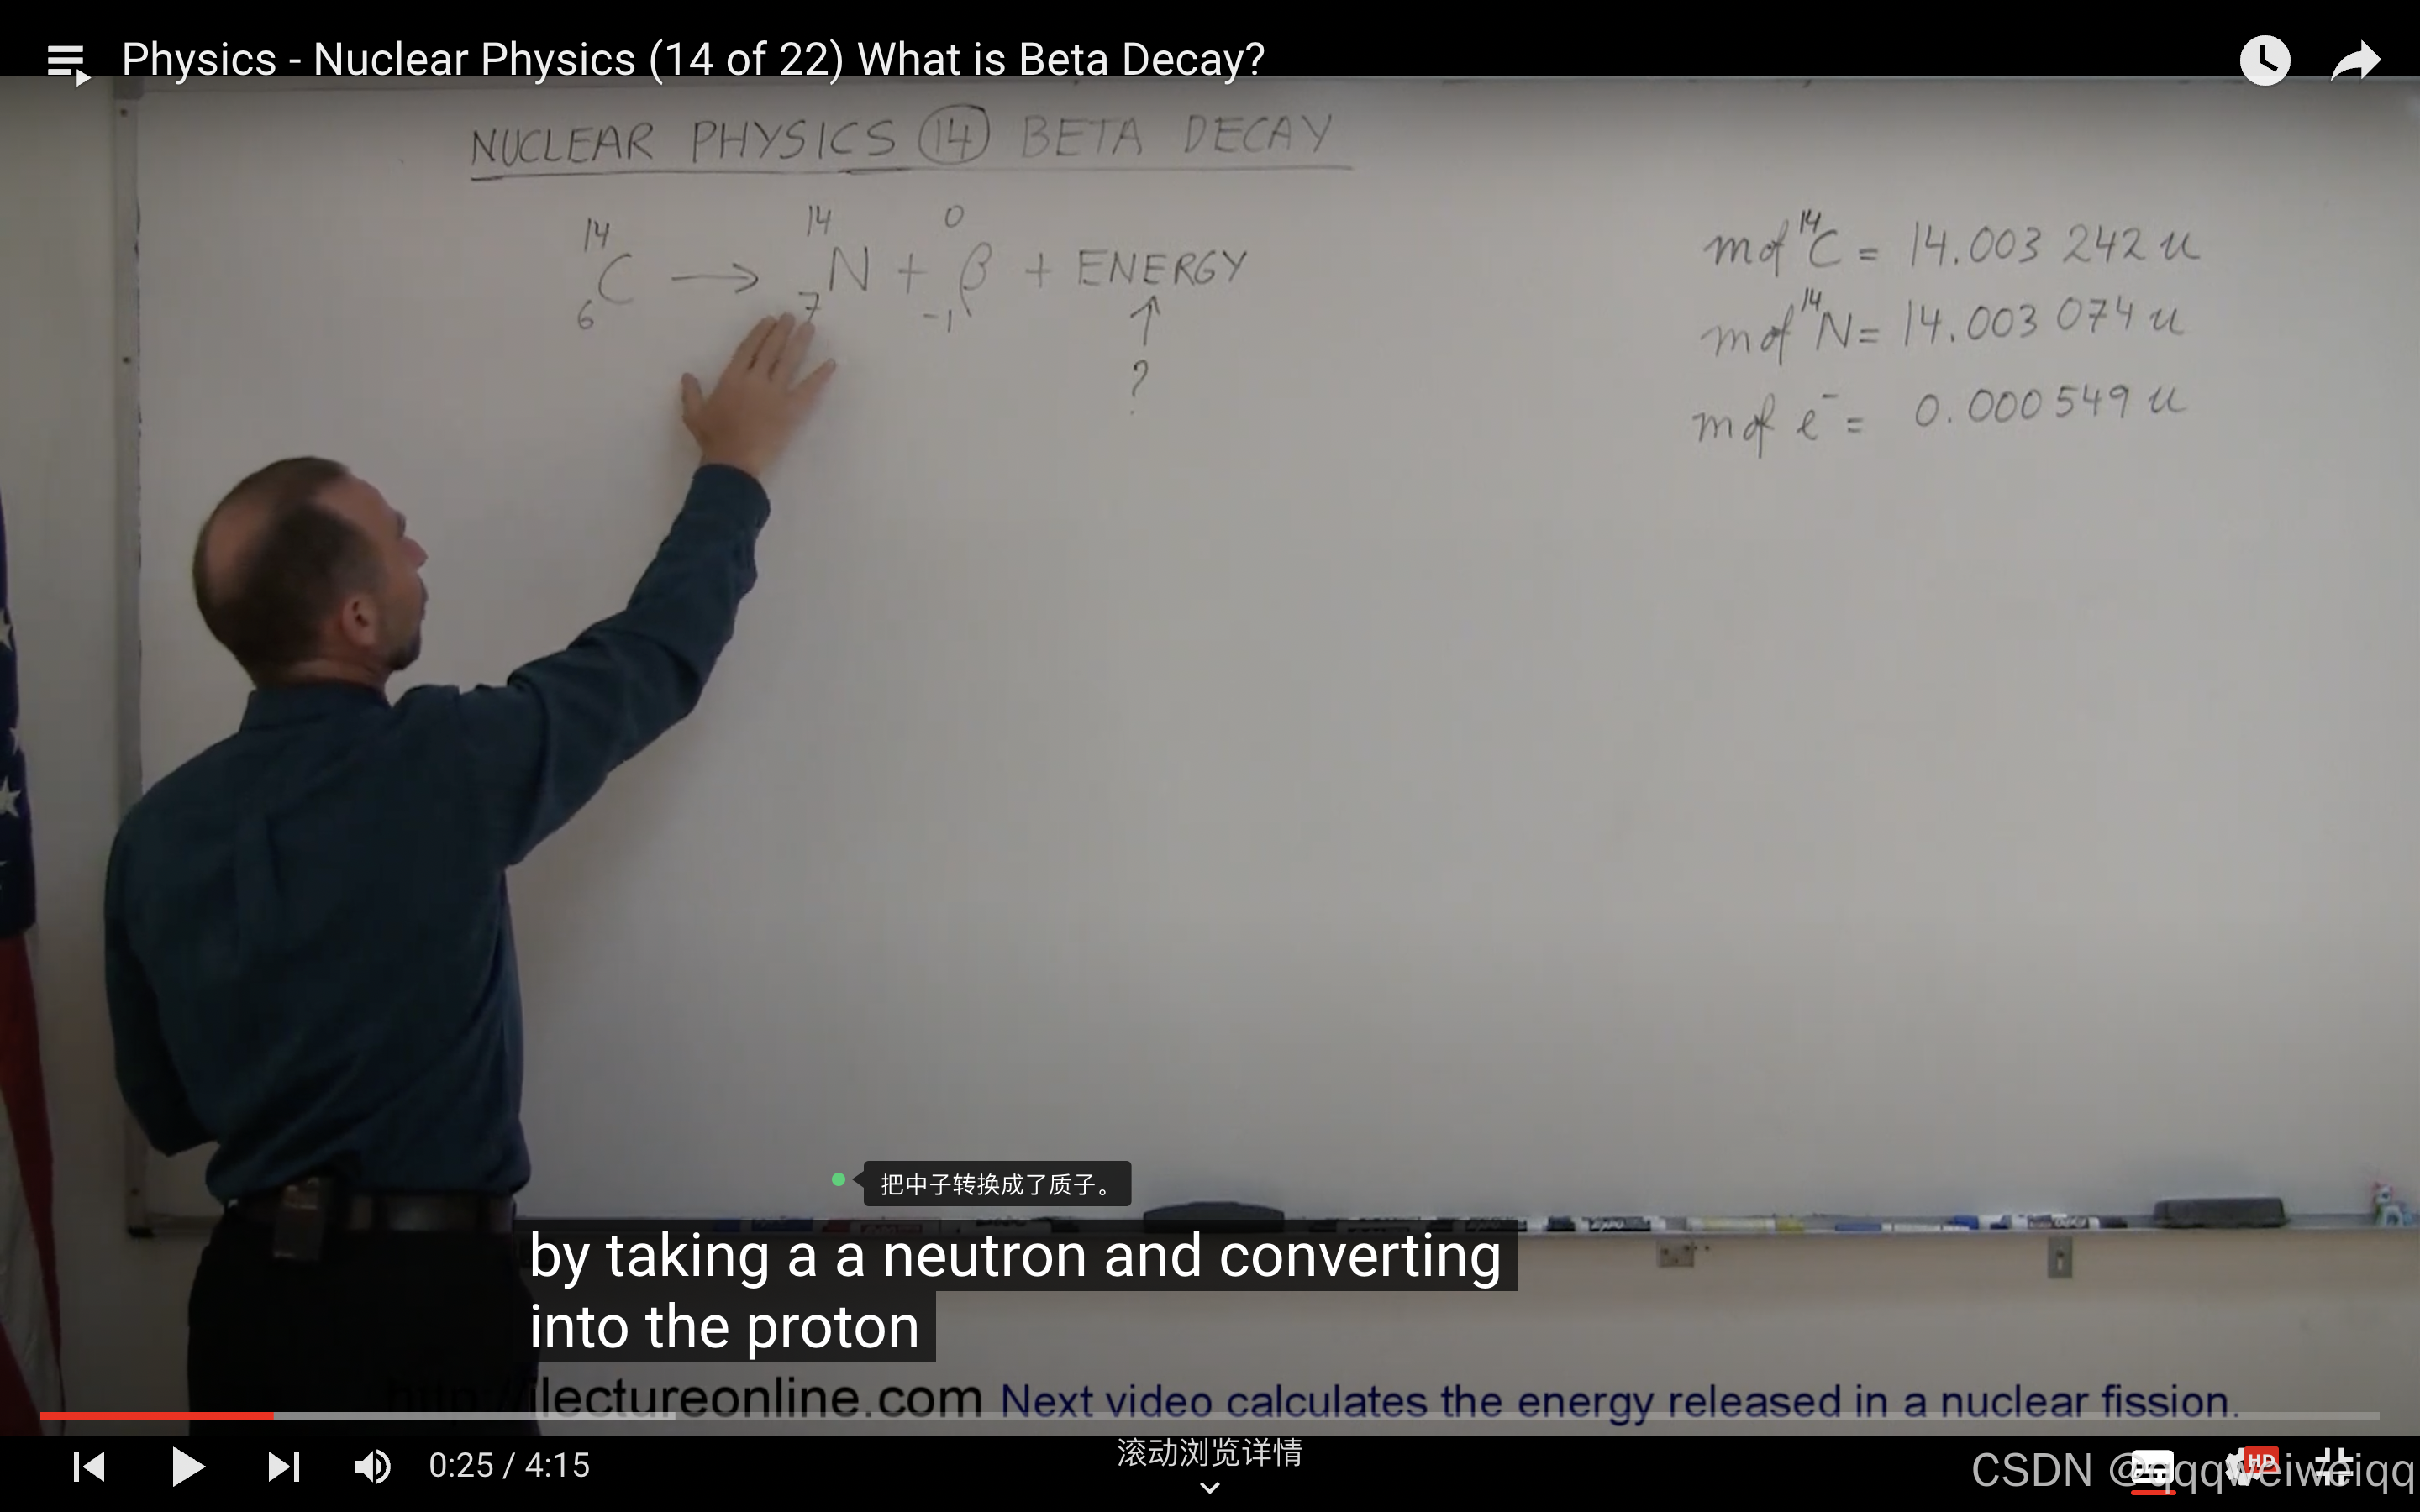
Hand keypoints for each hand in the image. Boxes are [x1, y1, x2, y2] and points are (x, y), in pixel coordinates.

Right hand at [681, 315, 835, 479]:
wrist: (733, 460)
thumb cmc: (713, 438)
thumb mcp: (694, 414)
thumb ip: (691, 393)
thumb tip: (687, 375)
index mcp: (732, 378)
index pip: (748, 349)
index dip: (760, 333)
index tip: (769, 320)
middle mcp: (755, 380)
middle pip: (771, 350)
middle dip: (781, 331)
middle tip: (791, 317)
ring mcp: (775, 393)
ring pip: (790, 362)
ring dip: (800, 343)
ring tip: (810, 327)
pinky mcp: (791, 410)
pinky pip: (809, 389)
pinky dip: (821, 375)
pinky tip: (831, 363)